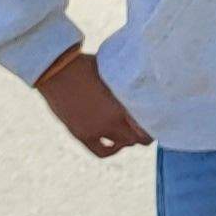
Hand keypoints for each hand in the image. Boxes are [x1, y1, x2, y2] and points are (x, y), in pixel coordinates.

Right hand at [34, 49, 152, 157]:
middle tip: (146, 125)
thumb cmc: (87, 64)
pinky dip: (113, 150)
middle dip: (144, 132)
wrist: (56, 70)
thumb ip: (128, 87)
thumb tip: (145, 87)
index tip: (159, 119)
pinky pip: (102, 152)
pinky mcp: (81, 135)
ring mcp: (95, 130)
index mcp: (122, 104)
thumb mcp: (114, 73)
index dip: (156, 124)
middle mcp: (111, 121)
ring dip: (129, 139)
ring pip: (124, 144)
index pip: (148, 125)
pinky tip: (116, 143)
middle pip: (139, 138)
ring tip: (131, 131)